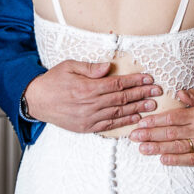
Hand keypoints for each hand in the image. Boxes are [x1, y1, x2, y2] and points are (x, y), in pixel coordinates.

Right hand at [23, 59, 162, 133]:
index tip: (148, 78)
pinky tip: (136, 119)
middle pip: (121, 99)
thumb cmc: (53, 81)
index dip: (134, 81)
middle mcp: (90, 105)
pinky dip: (124, 122)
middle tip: (157, 92)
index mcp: (87, 88)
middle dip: (141, 94)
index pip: (117, 84)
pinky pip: (109, 125)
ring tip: (152, 106)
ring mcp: (88, 118)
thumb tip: (108, 67)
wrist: (36, 101)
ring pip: (118, 114)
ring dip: (137, 109)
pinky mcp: (86, 127)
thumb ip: (90, 68)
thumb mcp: (69, 66)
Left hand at [128, 89, 193, 165]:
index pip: (172, 118)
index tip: (140, 123)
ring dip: (157, 148)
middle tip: (134, 137)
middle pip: (170, 133)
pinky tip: (162, 160)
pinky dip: (176, 160)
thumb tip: (179, 92)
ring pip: (177, 147)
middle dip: (150, 135)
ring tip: (142, 148)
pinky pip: (190, 160)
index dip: (154, 121)